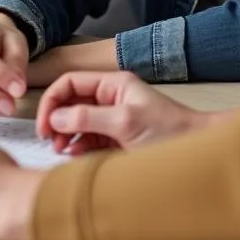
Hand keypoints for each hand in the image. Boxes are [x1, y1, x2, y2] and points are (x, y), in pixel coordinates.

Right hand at [37, 70, 209, 154]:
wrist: (196, 150)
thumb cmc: (168, 131)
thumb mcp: (125, 122)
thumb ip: (88, 117)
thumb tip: (54, 119)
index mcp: (113, 84)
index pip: (70, 83)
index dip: (52, 101)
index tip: (43, 126)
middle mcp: (111, 98)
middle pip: (71, 103)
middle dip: (56, 120)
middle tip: (51, 142)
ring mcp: (113, 118)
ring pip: (77, 123)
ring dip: (65, 136)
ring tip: (62, 151)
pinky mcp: (116, 138)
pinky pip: (88, 140)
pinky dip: (77, 148)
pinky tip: (75, 157)